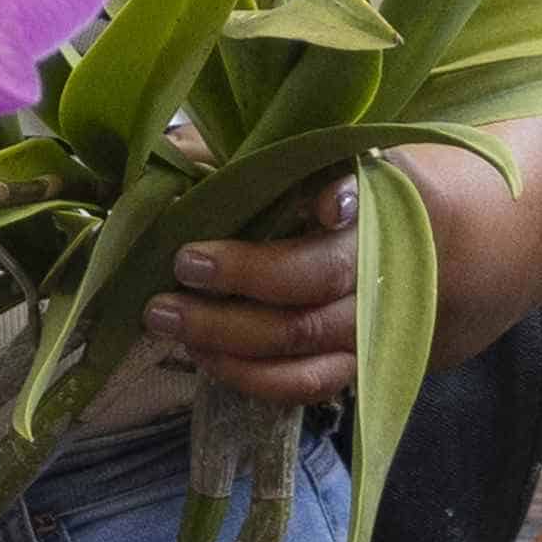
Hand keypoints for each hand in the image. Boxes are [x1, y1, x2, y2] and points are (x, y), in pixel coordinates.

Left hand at [144, 172, 362, 408]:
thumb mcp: (279, 164)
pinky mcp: (349, 365)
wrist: (369, 251)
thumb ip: (232, 158)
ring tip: (168, 318)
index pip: (361, 198)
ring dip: (229, 333)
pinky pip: (302, 383)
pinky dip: (248, 375)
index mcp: (361, 201)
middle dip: (246, 273)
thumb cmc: (308, 197)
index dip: (344, 201)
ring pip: (303, 335)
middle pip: (320, 274)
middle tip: (184, 264)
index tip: (323, 204)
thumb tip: (173, 170)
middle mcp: (373, 264)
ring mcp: (364, 321)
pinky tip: (202, 353)